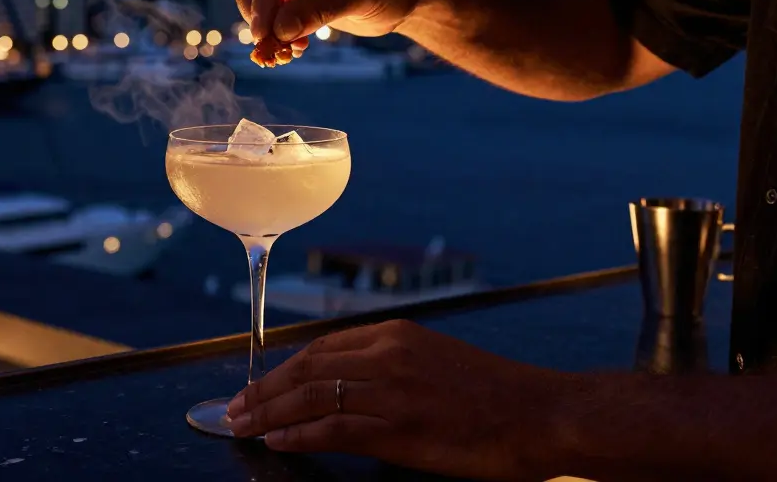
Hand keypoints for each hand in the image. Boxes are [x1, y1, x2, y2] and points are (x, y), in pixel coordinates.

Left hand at [225, 320, 565, 480]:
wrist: (542, 412)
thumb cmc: (496, 394)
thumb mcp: (436, 361)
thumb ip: (392, 365)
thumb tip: (349, 384)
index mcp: (396, 335)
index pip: (321, 347)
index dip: (284, 368)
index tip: (259, 383)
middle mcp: (387, 355)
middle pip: (307, 368)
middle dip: (265, 389)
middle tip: (234, 407)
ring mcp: (391, 390)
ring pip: (312, 396)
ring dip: (270, 412)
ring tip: (242, 425)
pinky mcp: (399, 427)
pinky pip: (334, 428)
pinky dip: (300, 434)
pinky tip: (278, 440)